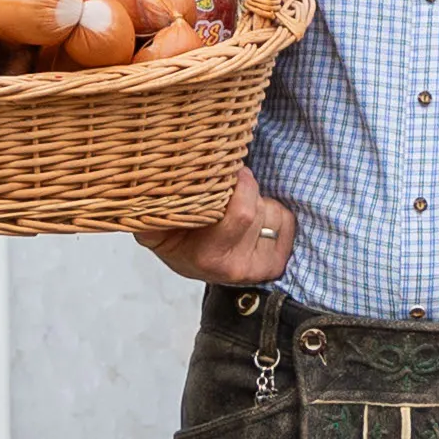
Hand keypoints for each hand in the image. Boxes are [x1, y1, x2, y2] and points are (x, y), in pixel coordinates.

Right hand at [140, 173, 293, 287]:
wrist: (190, 263)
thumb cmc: (174, 236)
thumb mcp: (152, 225)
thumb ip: (152, 208)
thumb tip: (155, 183)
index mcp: (206, 257)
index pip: (243, 213)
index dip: (239, 183)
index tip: (227, 170)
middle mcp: (235, 267)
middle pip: (257, 208)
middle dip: (243, 190)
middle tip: (225, 192)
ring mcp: (257, 269)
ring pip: (272, 212)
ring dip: (257, 202)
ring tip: (233, 211)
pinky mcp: (274, 265)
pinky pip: (286, 222)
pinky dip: (272, 212)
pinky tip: (251, 221)